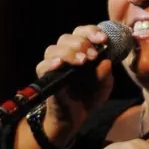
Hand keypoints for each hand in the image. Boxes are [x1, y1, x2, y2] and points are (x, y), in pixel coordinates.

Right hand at [36, 25, 113, 142]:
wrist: (76, 116)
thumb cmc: (90, 95)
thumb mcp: (105, 84)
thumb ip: (106, 73)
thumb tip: (106, 61)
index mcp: (79, 50)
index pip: (82, 32)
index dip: (92, 32)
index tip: (104, 39)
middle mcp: (64, 54)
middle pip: (67, 37)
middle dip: (82, 43)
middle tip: (93, 55)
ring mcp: (53, 65)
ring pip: (54, 49)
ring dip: (69, 52)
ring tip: (83, 61)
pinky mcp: (45, 77)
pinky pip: (42, 66)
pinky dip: (50, 63)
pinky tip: (60, 64)